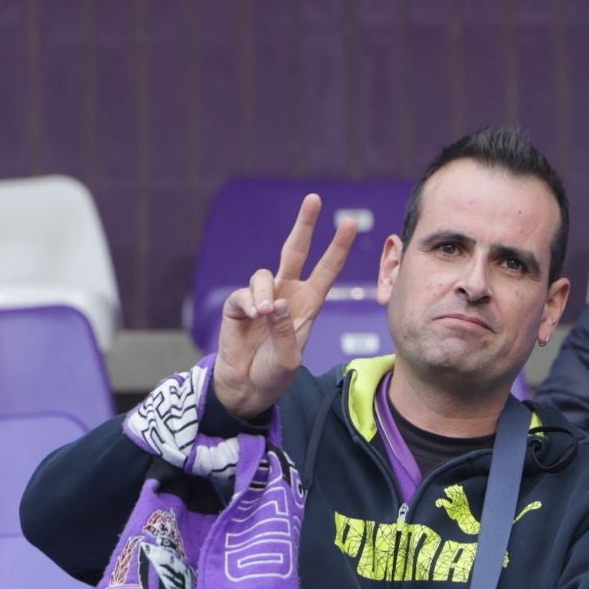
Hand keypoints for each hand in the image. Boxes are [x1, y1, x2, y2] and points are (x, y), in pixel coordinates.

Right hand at [213, 194, 357, 420]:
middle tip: (314, 199)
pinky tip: (254, 316)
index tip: (349, 224)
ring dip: (265, 291)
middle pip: (296, 251)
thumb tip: (277, 303)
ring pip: (264, 274)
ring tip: (266, 314)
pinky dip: (249, 302)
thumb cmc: (273, 375)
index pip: (327, 270)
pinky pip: (244, 294)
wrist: (246, 389)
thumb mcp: (289, 359)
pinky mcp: (239, 306)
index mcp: (308, 305)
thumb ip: (286, 332)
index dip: (338, 248)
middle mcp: (287, 294)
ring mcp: (262, 298)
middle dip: (305, 224)